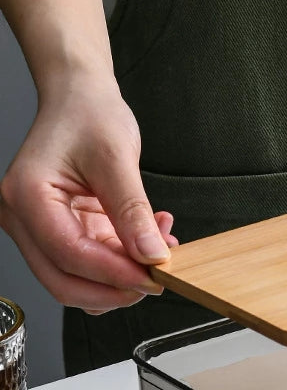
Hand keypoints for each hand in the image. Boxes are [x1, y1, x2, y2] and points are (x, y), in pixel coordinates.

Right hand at [0, 73, 177, 312]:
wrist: (82, 100)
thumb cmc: (89, 116)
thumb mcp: (117, 159)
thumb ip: (133, 212)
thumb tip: (151, 255)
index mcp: (27, 195)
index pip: (69, 254)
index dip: (114, 274)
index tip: (153, 277)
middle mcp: (25, 218)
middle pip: (64, 281)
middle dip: (115, 289)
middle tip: (157, 278)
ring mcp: (43, 229)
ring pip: (79, 280)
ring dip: (123, 278)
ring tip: (158, 249)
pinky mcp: (66, 232)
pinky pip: (93, 265)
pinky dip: (124, 264)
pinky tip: (149, 241)